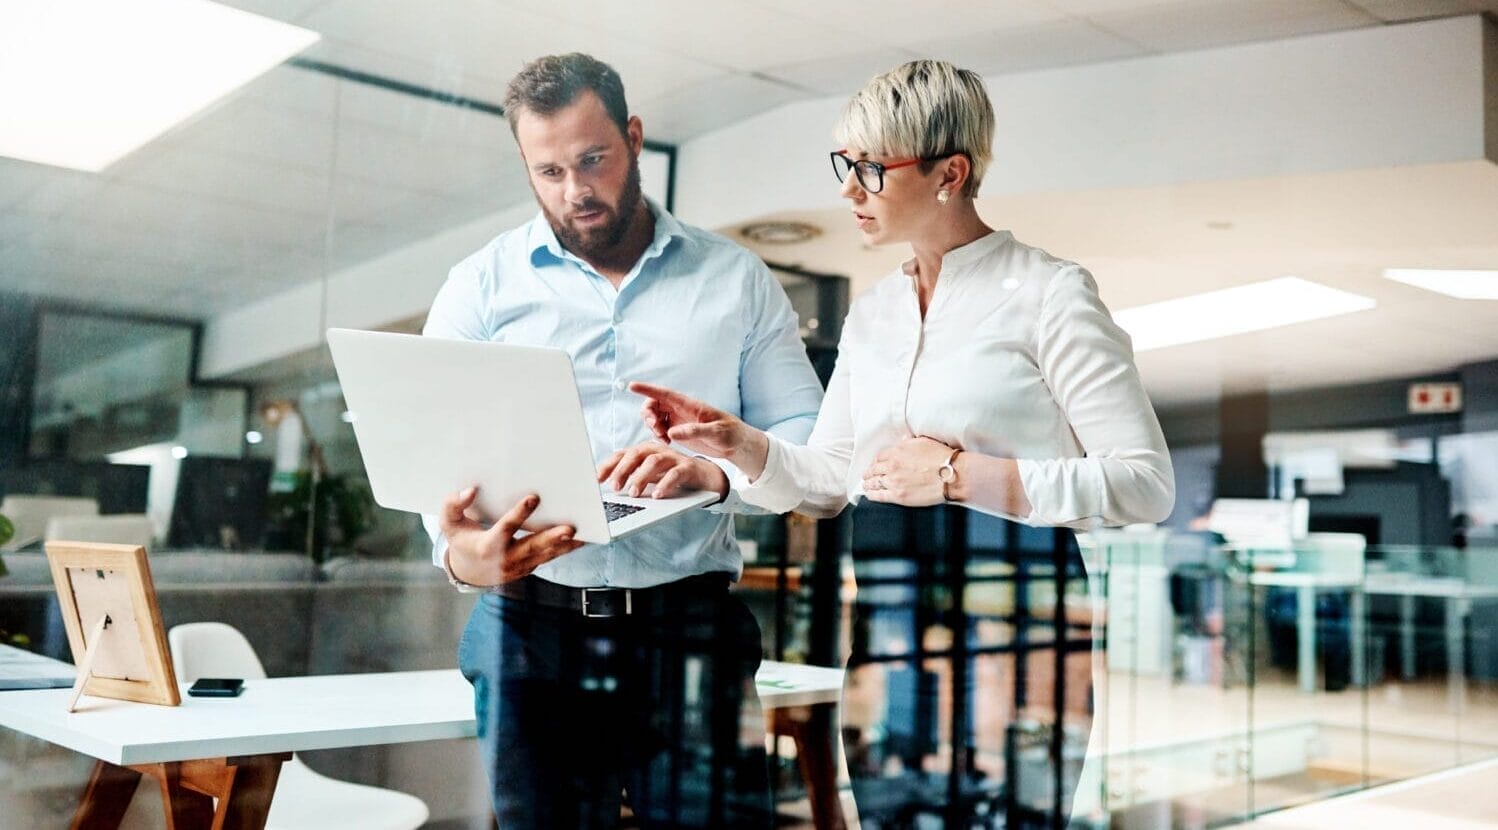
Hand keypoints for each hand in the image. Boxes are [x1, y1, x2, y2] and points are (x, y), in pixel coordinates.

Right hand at [439, 487, 583, 585]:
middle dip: (551, 538)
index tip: (533, 497)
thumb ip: (454, 505)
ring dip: (565, 545)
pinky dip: (564, 549)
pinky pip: (548, 557)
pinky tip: (581, 539)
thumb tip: (469, 489)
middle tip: (569, 528)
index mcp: (487, 546)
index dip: (519, 514)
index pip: (505, 529)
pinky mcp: (529, 567)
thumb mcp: (450, 524)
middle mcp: (506, 558)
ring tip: (584, 533)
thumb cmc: (461, 541)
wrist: (469, 572)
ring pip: (545, 554)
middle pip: (531, 547)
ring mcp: (519, 566)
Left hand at [596, 442, 728, 499]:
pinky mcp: (688, 467)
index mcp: (644, 452)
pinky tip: (657, 495)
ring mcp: (673, 457)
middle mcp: (657, 450)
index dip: (608, 465)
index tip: (596, 480)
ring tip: (634, 493)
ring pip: (654, 461)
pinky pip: (675, 473)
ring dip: (641, 477)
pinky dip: (665, 483)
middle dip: (622, 470)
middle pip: (636, 454)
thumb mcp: (650, 476)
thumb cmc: (672, 476)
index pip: (622, 454)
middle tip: (614, 487)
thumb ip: (632, 477)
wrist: (706, 477)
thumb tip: (609, 487)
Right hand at [628, 381, 768, 478]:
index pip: (664, 393)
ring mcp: (679, 420)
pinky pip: (659, 429)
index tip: (632, 386)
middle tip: (657, 429)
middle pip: (654, 405)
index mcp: (690, 404)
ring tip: (664, 440)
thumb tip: (672, 432)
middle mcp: (681, 410)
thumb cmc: (731, 434)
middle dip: (648, 415)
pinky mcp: (679, 432)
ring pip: (655, 417)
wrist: (737, 444)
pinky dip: (657, 435)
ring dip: (652, 427)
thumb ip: (694, 431)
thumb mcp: (716, 433)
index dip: (647, 389)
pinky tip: (667, 444)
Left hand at [861, 436, 955, 506]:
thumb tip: (903, 442)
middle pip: (873, 470)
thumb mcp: (923, 442)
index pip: (879, 457)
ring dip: (868, 484)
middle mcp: (892, 466)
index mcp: (897, 451)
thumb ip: (909, 442)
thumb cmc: (941, 457)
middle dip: (869, 473)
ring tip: (866, 486)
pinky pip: (879, 496)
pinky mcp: (898, 496)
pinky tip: (870, 495)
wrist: (950, 474)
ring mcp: (894, 481)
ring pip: (874, 483)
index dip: (875, 462)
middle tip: (866, 476)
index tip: (875, 464)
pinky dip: (872, 495)